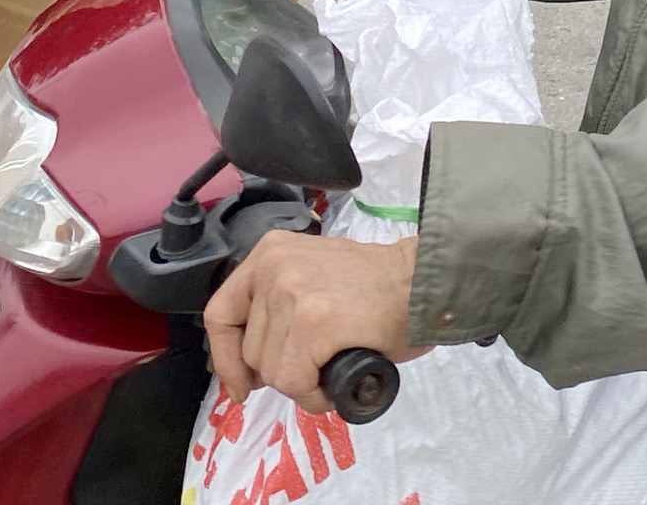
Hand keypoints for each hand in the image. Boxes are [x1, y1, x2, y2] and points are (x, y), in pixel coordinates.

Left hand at [205, 233, 427, 415]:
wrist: (425, 282)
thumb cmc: (380, 287)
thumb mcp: (313, 277)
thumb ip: (278, 305)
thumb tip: (247, 367)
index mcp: (269, 252)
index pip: (221, 314)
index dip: (226, 358)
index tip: (241, 385)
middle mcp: (273, 266)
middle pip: (250, 350)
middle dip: (282, 372)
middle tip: (319, 365)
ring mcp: (292, 292)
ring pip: (272, 371)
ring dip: (303, 384)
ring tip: (335, 367)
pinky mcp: (313, 321)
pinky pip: (296, 381)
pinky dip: (316, 395)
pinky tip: (337, 381)